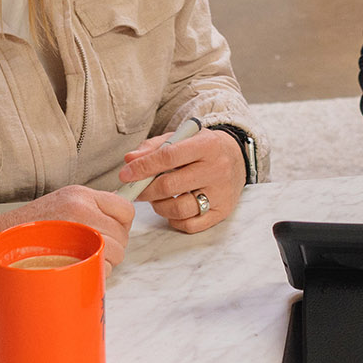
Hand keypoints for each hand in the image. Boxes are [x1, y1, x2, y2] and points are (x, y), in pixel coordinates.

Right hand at [0, 185, 134, 289]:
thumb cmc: (29, 228)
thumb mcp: (62, 203)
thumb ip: (90, 209)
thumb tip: (116, 220)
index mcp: (82, 194)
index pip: (125, 209)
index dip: (122, 225)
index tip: (113, 235)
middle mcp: (82, 208)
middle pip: (122, 235)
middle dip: (114, 248)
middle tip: (96, 253)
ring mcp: (76, 231)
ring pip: (115, 254)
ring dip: (105, 262)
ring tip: (83, 261)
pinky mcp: (69, 255)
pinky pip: (100, 268)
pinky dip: (95, 273)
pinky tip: (77, 270)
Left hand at [119, 127, 245, 232]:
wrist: (237, 157)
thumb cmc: (203, 147)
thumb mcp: (183, 137)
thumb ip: (155, 147)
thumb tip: (130, 160)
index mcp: (206, 145)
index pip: (168, 157)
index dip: (143, 167)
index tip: (125, 174)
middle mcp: (216, 169)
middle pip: (170, 186)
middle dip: (146, 190)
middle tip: (137, 190)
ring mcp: (221, 192)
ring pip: (179, 208)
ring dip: (159, 206)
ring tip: (157, 198)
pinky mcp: (222, 211)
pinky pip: (191, 224)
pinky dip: (174, 219)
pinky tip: (172, 208)